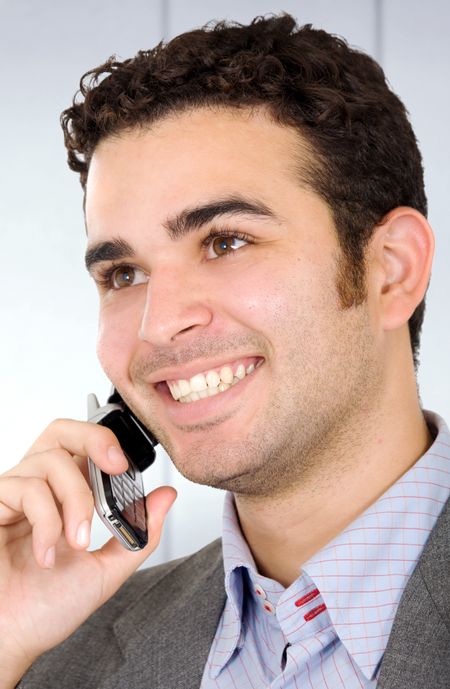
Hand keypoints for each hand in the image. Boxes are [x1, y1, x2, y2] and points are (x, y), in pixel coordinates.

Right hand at [0, 419, 175, 685]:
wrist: (9, 641)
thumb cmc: (44, 610)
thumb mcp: (105, 570)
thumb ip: (138, 533)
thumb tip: (166, 497)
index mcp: (63, 497)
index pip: (83, 447)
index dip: (107, 444)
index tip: (127, 467)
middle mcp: (38, 489)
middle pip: (62, 431)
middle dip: (95, 440)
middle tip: (115, 467)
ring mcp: (12, 495)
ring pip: (52, 460)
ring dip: (76, 501)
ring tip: (77, 541)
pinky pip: (26, 488)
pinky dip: (46, 520)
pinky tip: (47, 553)